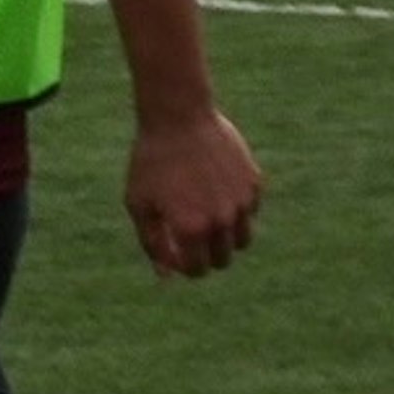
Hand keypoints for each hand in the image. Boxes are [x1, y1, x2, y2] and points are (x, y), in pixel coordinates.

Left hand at [123, 109, 261, 278]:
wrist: (178, 117)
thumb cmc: (151, 161)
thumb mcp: (139, 202)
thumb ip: (152, 243)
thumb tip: (167, 276)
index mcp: (192, 229)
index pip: (198, 270)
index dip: (185, 267)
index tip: (176, 253)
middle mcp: (222, 221)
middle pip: (223, 260)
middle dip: (206, 255)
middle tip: (190, 235)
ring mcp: (242, 202)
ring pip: (242, 240)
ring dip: (225, 237)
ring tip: (204, 215)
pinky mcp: (254, 184)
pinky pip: (249, 210)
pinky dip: (235, 208)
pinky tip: (215, 187)